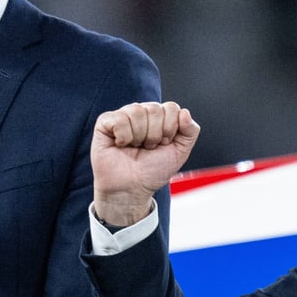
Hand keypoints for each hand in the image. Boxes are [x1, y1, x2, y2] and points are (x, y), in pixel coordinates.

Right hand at [91, 102, 199, 225]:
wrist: (132, 188)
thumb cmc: (152, 171)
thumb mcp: (180, 152)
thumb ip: (190, 131)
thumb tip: (185, 112)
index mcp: (159, 117)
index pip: (171, 108)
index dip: (170, 129)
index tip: (164, 144)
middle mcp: (142, 113)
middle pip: (155, 109)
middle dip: (155, 135)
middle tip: (148, 148)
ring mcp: (123, 116)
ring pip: (137, 111)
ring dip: (139, 137)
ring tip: (135, 147)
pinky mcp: (105, 122)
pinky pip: (119, 119)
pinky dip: (123, 136)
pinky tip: (121, 145)